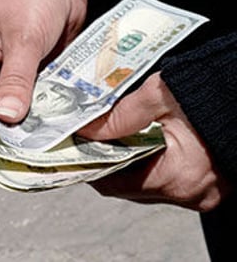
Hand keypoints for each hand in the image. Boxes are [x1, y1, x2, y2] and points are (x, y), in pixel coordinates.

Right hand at [0, 0, 87, 133]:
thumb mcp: (25, 39)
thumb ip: (16, 80)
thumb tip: (4, 118)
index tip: (7, 142)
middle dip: (0, 129)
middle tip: (25, 147)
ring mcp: (4, 77)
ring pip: (6, 114)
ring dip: (23, 126)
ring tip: (43, 142)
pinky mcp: (28, 82)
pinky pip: (29, 107)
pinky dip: (39, 117)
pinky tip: (54, 129)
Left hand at [79, 72, 230, 211]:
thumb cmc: (210, 92)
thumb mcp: (158, 96)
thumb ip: (119, 116)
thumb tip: (85, 128)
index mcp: (178, 176)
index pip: (115, 185)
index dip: (90, 165)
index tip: (73, 149)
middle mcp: (191, 193)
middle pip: (130, 187)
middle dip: (107, 163)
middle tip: (88, 140)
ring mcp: (204, 192)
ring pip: (148, 185)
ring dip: (129, 163)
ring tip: (112, 138)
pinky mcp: (212, 184)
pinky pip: (169, 180)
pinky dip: (151, 163)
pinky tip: (140, 141)